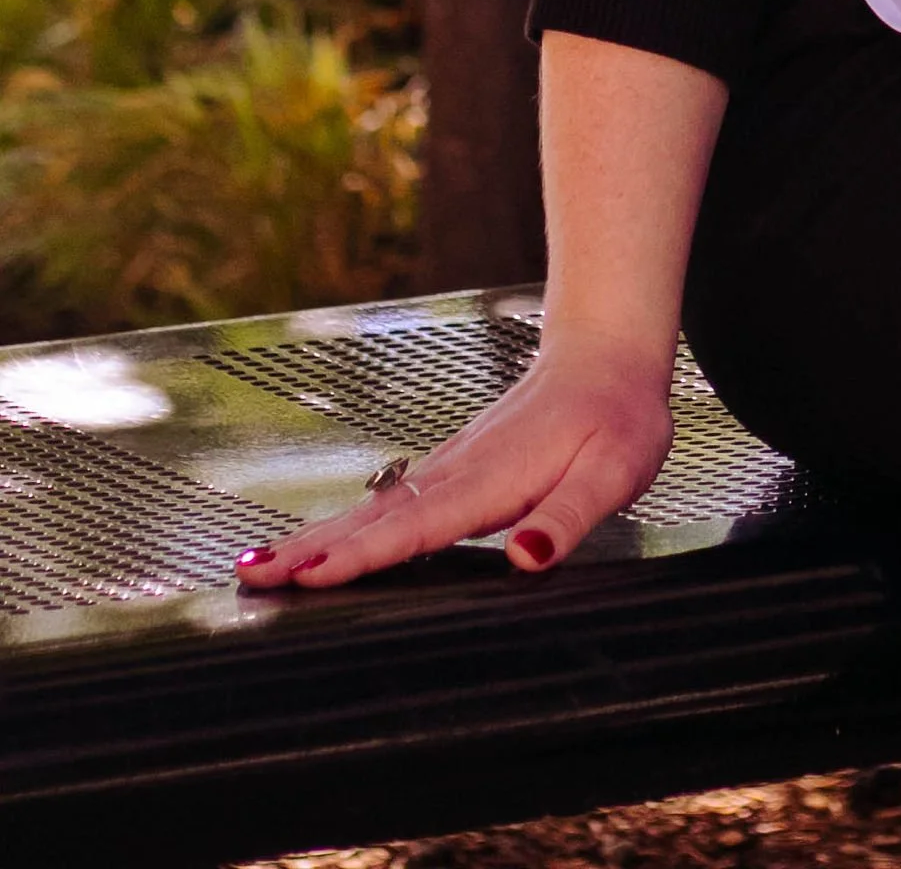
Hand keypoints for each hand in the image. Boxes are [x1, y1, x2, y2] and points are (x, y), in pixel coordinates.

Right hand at [233, 336, 675, 590]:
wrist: (609, 356)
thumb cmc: (618, 421)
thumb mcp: (613, 474)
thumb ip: (569, 517)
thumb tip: (527, 559)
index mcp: (491, 480)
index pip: (416, 526)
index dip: (361, 555)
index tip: (306, 575)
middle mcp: (458, 472)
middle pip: (373, 518)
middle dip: (310, 549)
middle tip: (248, 578)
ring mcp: (450, 467)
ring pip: (372, 508)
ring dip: (314, 537)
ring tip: (256, 567)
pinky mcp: (452, 468)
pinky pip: (388, 502)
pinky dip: (344, 524)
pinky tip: (319, 543)